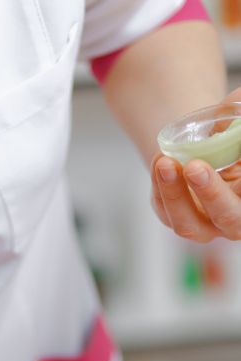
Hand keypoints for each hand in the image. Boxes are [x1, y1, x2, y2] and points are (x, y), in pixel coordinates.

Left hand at [151, 88, 240, 242]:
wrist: (210, 152)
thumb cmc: (236, 138)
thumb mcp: (238, 125)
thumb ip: (238, 115)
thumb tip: (236, 101)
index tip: (236, 152)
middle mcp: (235, 218)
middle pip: (228, 217)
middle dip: (211, 193)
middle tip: (194, 167)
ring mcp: (205, 226)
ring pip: (188, 224)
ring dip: (175, 194)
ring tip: (165, 162)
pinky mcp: (178, 220)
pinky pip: (165, 210)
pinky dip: (160, 185)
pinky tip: (160, 158)